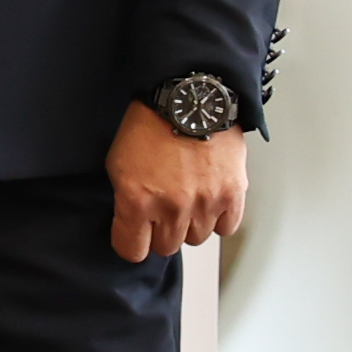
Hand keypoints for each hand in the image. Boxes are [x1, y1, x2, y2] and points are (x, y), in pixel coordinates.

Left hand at [105, 105, 248, 263]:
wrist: (190, 101)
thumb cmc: (150, 126)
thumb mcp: (118, 164)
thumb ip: (126, 200)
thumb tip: (133, 223)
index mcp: (137, 201)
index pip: (132, 250)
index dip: (131, 244)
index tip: (134, 237)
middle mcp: (172, 208)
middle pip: (166, 247)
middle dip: (161, 233)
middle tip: (162, 212)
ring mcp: (205, 203)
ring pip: (196, 239)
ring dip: (190, 225)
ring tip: (187, 200)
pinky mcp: (233, 195)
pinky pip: (226, 228)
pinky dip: (218, 219)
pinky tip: (209, 201)